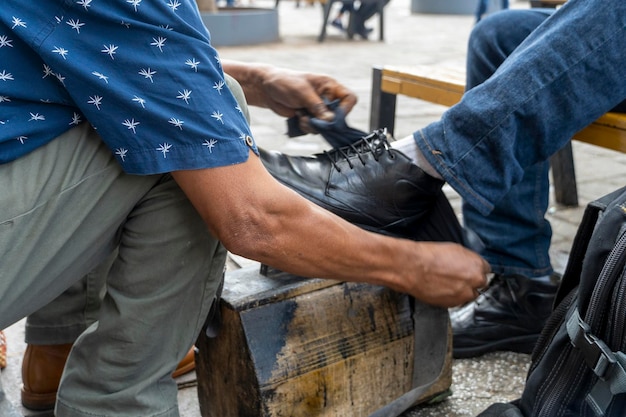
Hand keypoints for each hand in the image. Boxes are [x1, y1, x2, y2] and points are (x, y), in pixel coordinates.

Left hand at [222, 61, 356, 132]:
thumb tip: (330, 121)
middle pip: (339, 116)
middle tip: (314, 120)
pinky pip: (315, 129)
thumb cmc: (285, 83)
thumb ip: (317, 106)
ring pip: (326, 125)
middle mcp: (327, 98)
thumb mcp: (302, 92)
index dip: (345, 110)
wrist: (267, 89)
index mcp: (329, 86)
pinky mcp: (310, 118)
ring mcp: (318, 109)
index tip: (334, 118)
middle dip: (326, 122)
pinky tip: (298, 119)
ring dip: (314, 125)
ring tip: (302, 117)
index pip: (349, 98)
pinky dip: (307, 127)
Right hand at [400, 242, 490, 307]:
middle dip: (471, 281)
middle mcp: (474, 281)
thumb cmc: (428, 256)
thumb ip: (467, 259)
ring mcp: (464, 294)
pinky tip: (441, 288)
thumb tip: (470, 264)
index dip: (475, 269)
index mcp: (477, 265)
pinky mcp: (452, 304)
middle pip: (480, 284)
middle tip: (458, 277)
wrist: (412, 268)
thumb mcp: (454, 249)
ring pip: (469, 295)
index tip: (470, 270)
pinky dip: (451, 297)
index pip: (486, 270)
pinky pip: (457, 302)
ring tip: (447, 283)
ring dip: (462, 290)